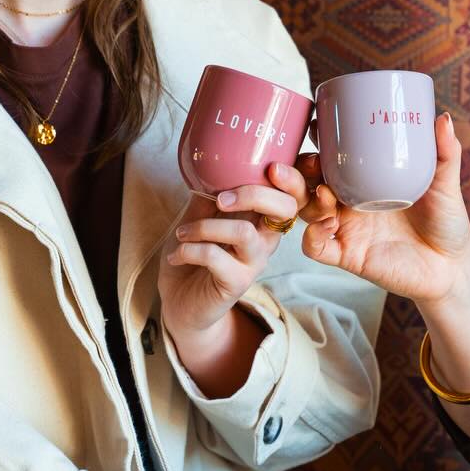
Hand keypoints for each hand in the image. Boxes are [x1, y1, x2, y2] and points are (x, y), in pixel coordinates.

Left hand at [157, 159, 311, 352]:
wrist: (181, 303)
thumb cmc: (193, 257)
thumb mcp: (198, 219)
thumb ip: (208, 196)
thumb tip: (209, 167)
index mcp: (262, 219)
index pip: (293, 195)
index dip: (292, 179)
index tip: (271, 168)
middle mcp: (266, 240)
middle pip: (286, 208)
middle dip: (255, 194)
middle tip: (220, 199)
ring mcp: (253, 263)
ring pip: (244, 232)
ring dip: (206, 226)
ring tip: (182, 232)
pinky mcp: (236, 283)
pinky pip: (215, 257)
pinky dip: (189, 249)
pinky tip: (176, 254)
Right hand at [297, 112, 469, 307]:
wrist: (451, 267)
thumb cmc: (445, 222)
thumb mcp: (446, 184)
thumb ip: (445, 153)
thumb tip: (443, 118)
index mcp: (365, 180)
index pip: (331, 157)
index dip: (318, 142)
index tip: (317, 124)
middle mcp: (349, 203)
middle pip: (309, 183)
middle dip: (298, 171)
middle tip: (308, 160)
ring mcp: (346, 229)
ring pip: (307, 211)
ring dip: (304, 199)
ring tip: (322, 192)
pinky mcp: (348, 255)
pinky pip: (317, 247)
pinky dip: (312, 236)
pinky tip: (325, 226)